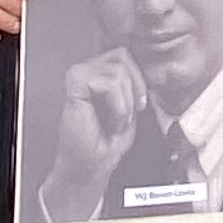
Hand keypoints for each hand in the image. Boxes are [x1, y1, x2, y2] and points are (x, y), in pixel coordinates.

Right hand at [38, 47, 145, 222]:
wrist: (88, 168)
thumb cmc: (106, 142)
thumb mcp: (131, 109)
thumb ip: (135, 85)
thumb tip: (148, 69)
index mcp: (100, 73)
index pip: (126, 54)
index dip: (139, 80)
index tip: (139, 107)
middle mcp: (88, 69)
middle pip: (123, 56)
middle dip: (133, 89)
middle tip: (125, 116)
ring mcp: (80, 75)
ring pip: (118, 69)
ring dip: (125, 103)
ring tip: (115, 121)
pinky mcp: (74, 85)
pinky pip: (109, 81)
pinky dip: (117, 105)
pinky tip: (110, 121)